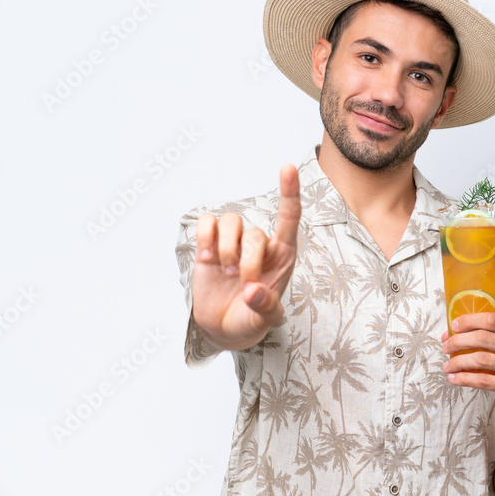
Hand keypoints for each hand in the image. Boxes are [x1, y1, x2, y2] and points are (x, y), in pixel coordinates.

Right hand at [191, 164, 299, 346]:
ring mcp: (234, 243)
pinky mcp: (210, 245)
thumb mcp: (265, 320)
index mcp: (282, 255)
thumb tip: (252, 291)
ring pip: (231, 221)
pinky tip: (206, 259)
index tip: (288, 168)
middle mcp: (260, 244)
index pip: (289, 217)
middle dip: (247, 261)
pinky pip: (207, 222)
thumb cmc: (251, 320)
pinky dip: (204, 237)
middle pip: (255, 232)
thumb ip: (265, 307)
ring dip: (226, 248)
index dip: (289, 192)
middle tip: (243, 285)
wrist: (224, 327)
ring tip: (225, 272)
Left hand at [441, 312, 494, 431]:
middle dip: (458, 341)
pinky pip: (483, 380)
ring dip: (457, 362)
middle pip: (483, 338)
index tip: (454, 326)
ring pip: (481, 359)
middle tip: (446, 347)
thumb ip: (484, 337)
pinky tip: (454, 378)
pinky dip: (464, 379)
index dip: (470, 320)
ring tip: (447, 366)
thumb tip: (448, 335)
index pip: (492, 319)